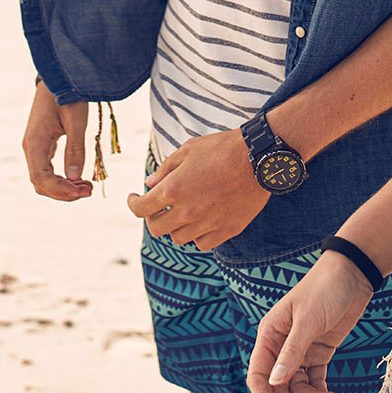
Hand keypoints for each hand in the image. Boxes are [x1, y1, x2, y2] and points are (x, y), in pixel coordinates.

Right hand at [22, 80, 92, 200]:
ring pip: (43, 178)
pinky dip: (61, 177)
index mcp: (35, 143)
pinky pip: (47, 168)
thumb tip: (75, 178)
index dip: (61, 191)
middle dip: (63, 192)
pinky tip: (78, 177)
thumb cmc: (67, 93)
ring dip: (63, 186)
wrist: (59, 74)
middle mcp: (30, 147)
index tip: (82, 192)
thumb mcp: (76, 121)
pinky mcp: (42, 143)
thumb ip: (75, 149)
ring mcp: (35, 146)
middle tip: (88, 191)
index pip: (42, 179)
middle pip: (41, 183)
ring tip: (86, 186)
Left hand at [126, 129, 268, 250]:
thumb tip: (149, 184)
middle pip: (157, 229)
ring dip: (175, 227)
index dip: (133, 203)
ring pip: (179, 238)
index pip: (141, 208)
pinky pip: (203, 244)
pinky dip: (197, 236)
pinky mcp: (227, 230)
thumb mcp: (188, 149)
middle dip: (153, 217)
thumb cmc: (221, 148)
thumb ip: (165, 169)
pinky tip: (200, 222)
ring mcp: (207, 224)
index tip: (135, 198)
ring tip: (182, 212)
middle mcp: (187, 212)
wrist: (258, 158)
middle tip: (159, 206)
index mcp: (174, 189)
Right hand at [247, 253, 370, 392]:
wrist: (352, 274)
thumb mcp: (307, 320)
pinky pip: (315, 380)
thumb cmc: (324, 289)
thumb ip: (291, 352)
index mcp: (269, 334)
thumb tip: (274, 383)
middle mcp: (281, 344)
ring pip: (298, 386)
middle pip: (278, 386)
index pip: (259, 375)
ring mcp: (300, 350)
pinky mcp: (319, 352)